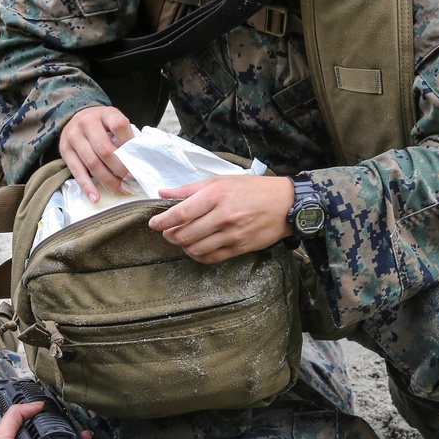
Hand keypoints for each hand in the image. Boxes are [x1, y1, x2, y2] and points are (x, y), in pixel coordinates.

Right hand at [58, 105, 133, 200]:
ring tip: (120, 190)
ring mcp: (74, 137)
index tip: (138, 161)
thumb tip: (139, 161)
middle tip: (131, 181)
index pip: (119, 126)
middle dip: (121, 169)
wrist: (75, 116)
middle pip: (105, 150)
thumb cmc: (101, 123)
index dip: (129, 145)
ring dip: (108, 180)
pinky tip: (96, 198)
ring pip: (92, 163)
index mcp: (105, 114)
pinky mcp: (65, 150)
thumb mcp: (114, 121)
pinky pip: (76, 171)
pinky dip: (87, 186)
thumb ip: (124, 135)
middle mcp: (87, 123)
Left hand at [147, 175, 293, 262]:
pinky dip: (198, 255)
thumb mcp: (221, 181)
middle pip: (184, 234)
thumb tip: (163, 193)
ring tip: (182, 239)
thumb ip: (190, 189)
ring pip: (195, 248)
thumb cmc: (252, 189)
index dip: (163, 221)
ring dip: (183, 246)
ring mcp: (231, 234)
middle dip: (170, 235)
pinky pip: (211, 258)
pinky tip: (197, 249)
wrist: (284, 204)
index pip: (181, 213)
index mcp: (216, 195)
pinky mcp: (239, 248)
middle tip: (167, 232)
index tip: (153, 224)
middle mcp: (223, 215)